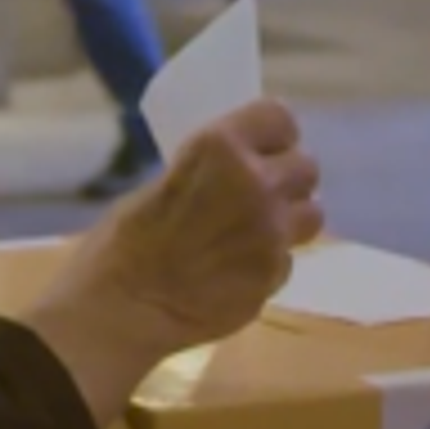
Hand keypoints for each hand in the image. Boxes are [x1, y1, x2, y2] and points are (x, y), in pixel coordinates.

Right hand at [21, 101, 322, 424]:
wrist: (119, 309)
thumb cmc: (121, 243)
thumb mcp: (162, 183)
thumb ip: (209, 173)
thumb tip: (234, 174)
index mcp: (222, 148)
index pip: (279, 118)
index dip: (275, 133)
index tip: (266, 146)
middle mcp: (258, 186)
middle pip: (305, 168)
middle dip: (287, 178)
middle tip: (261, 193)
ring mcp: (271, 236)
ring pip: (310, 216)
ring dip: (288, 220)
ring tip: (256, 233)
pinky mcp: (271, 279)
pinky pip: (285, 261)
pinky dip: (266, 264)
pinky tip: (234, 272)